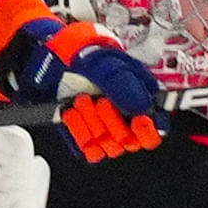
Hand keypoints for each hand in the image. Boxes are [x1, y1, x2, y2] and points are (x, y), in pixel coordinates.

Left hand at [4, 19, 164, 161]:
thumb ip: (125, 85)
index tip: (138, 120)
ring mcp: (105, 131)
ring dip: (93, 123)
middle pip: (130, 142)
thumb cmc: (84, 57)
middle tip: (101, 101)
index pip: (156, 129)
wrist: (52, 60)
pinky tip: (73, 113)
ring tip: (82, 100)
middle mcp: (125, 120)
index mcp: (140, 100)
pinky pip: (89, 150)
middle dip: (113, 121)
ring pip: (110, 147)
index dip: (149, 130)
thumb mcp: (107, 65)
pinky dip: (80, 131)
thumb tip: (143, 106)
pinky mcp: (86, 139)